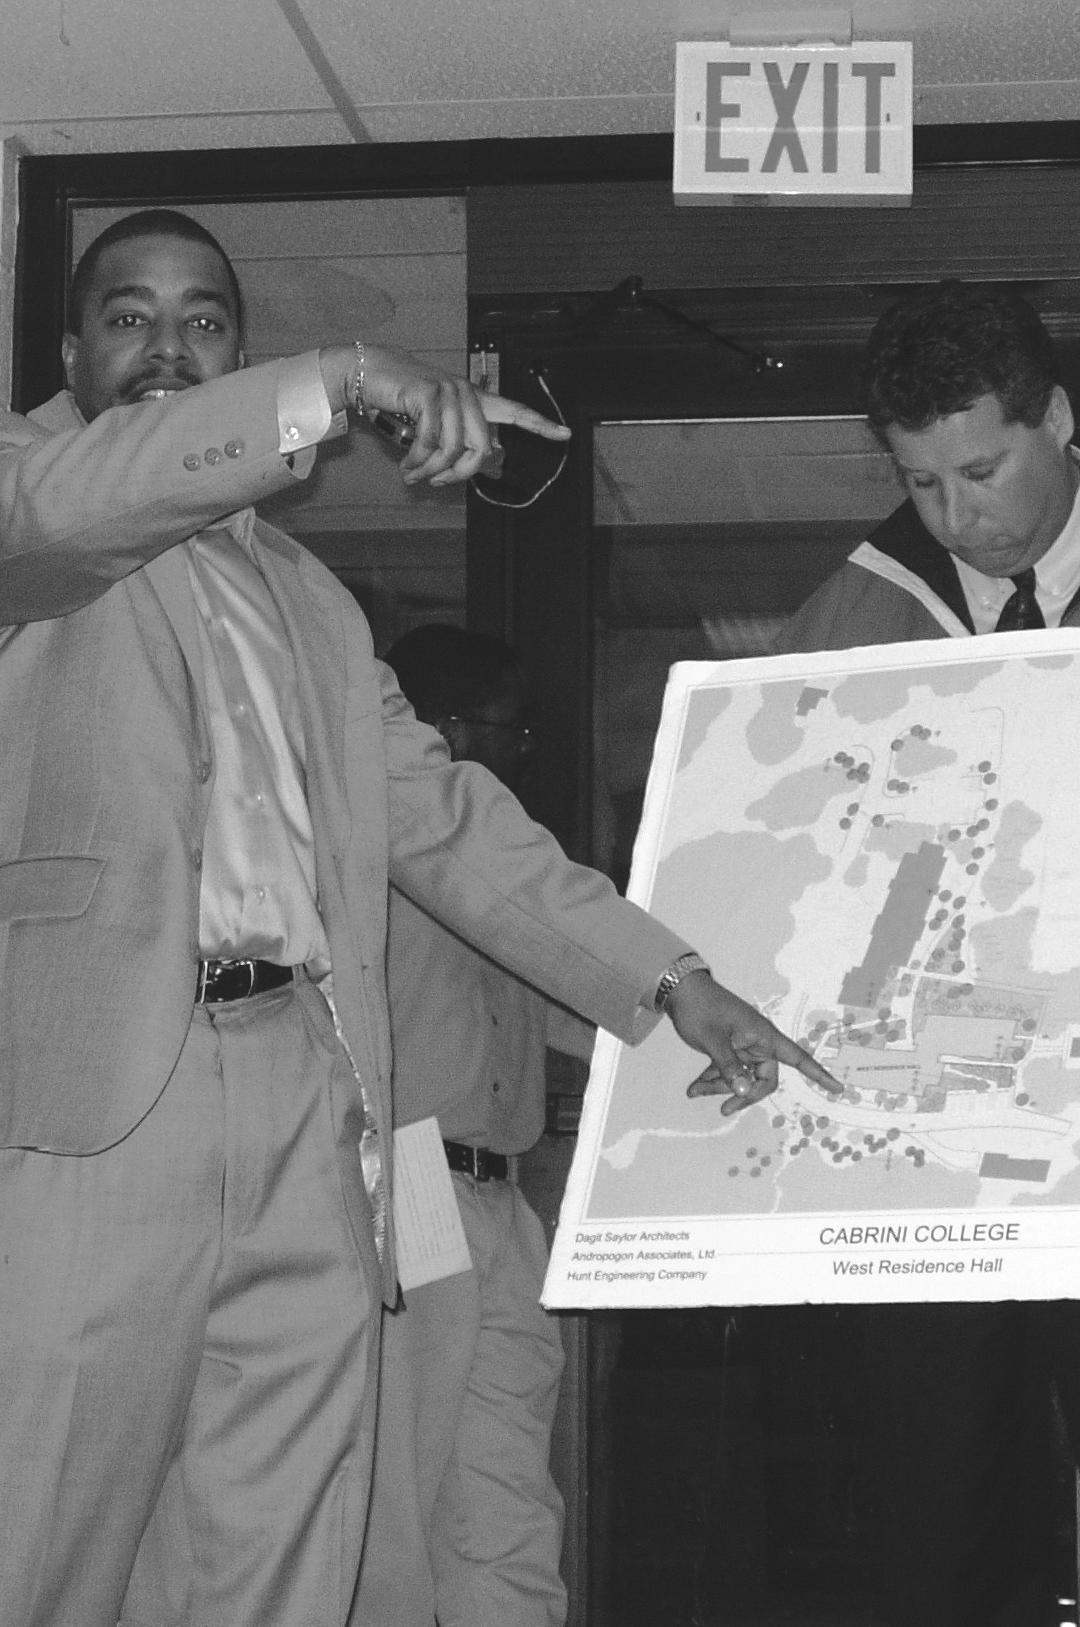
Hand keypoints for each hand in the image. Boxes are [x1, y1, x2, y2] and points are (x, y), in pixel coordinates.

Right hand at [355, 344, 569, 486]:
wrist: (369, 372)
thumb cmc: (401, 401)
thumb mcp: (432, 423)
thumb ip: (453, 439)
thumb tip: (466, 467)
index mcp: (474, 398)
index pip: (514, 410)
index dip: (540, 425)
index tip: (565, 434)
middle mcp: (466, 393)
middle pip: (480, 449)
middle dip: (458, 474)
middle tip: (436, 483)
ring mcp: (448, 391)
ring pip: (452, 449)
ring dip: (430, 471)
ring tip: (413, 475)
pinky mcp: (428, 394)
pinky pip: (429, 441)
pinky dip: (417, 461)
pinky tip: (407, 465)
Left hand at [664, 970, 841, 1117]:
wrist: (680, 990)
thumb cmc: (701, 1008)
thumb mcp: (714, 1041)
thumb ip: (729, 1068)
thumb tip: (744, 1092)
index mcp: (764, 1036)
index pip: (799, 1059)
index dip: (819, 1075)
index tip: (838, 1088)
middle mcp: (758, 1042)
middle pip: (762, 1078)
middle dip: (743, 1094)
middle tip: (723, 1108)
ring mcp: (742, 1045)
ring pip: (741, 1076)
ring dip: (721, 1087)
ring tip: (695, 1091)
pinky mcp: (728, 1047)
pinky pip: (728, 1069)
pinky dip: (713, 1078)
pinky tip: (694, 1088)